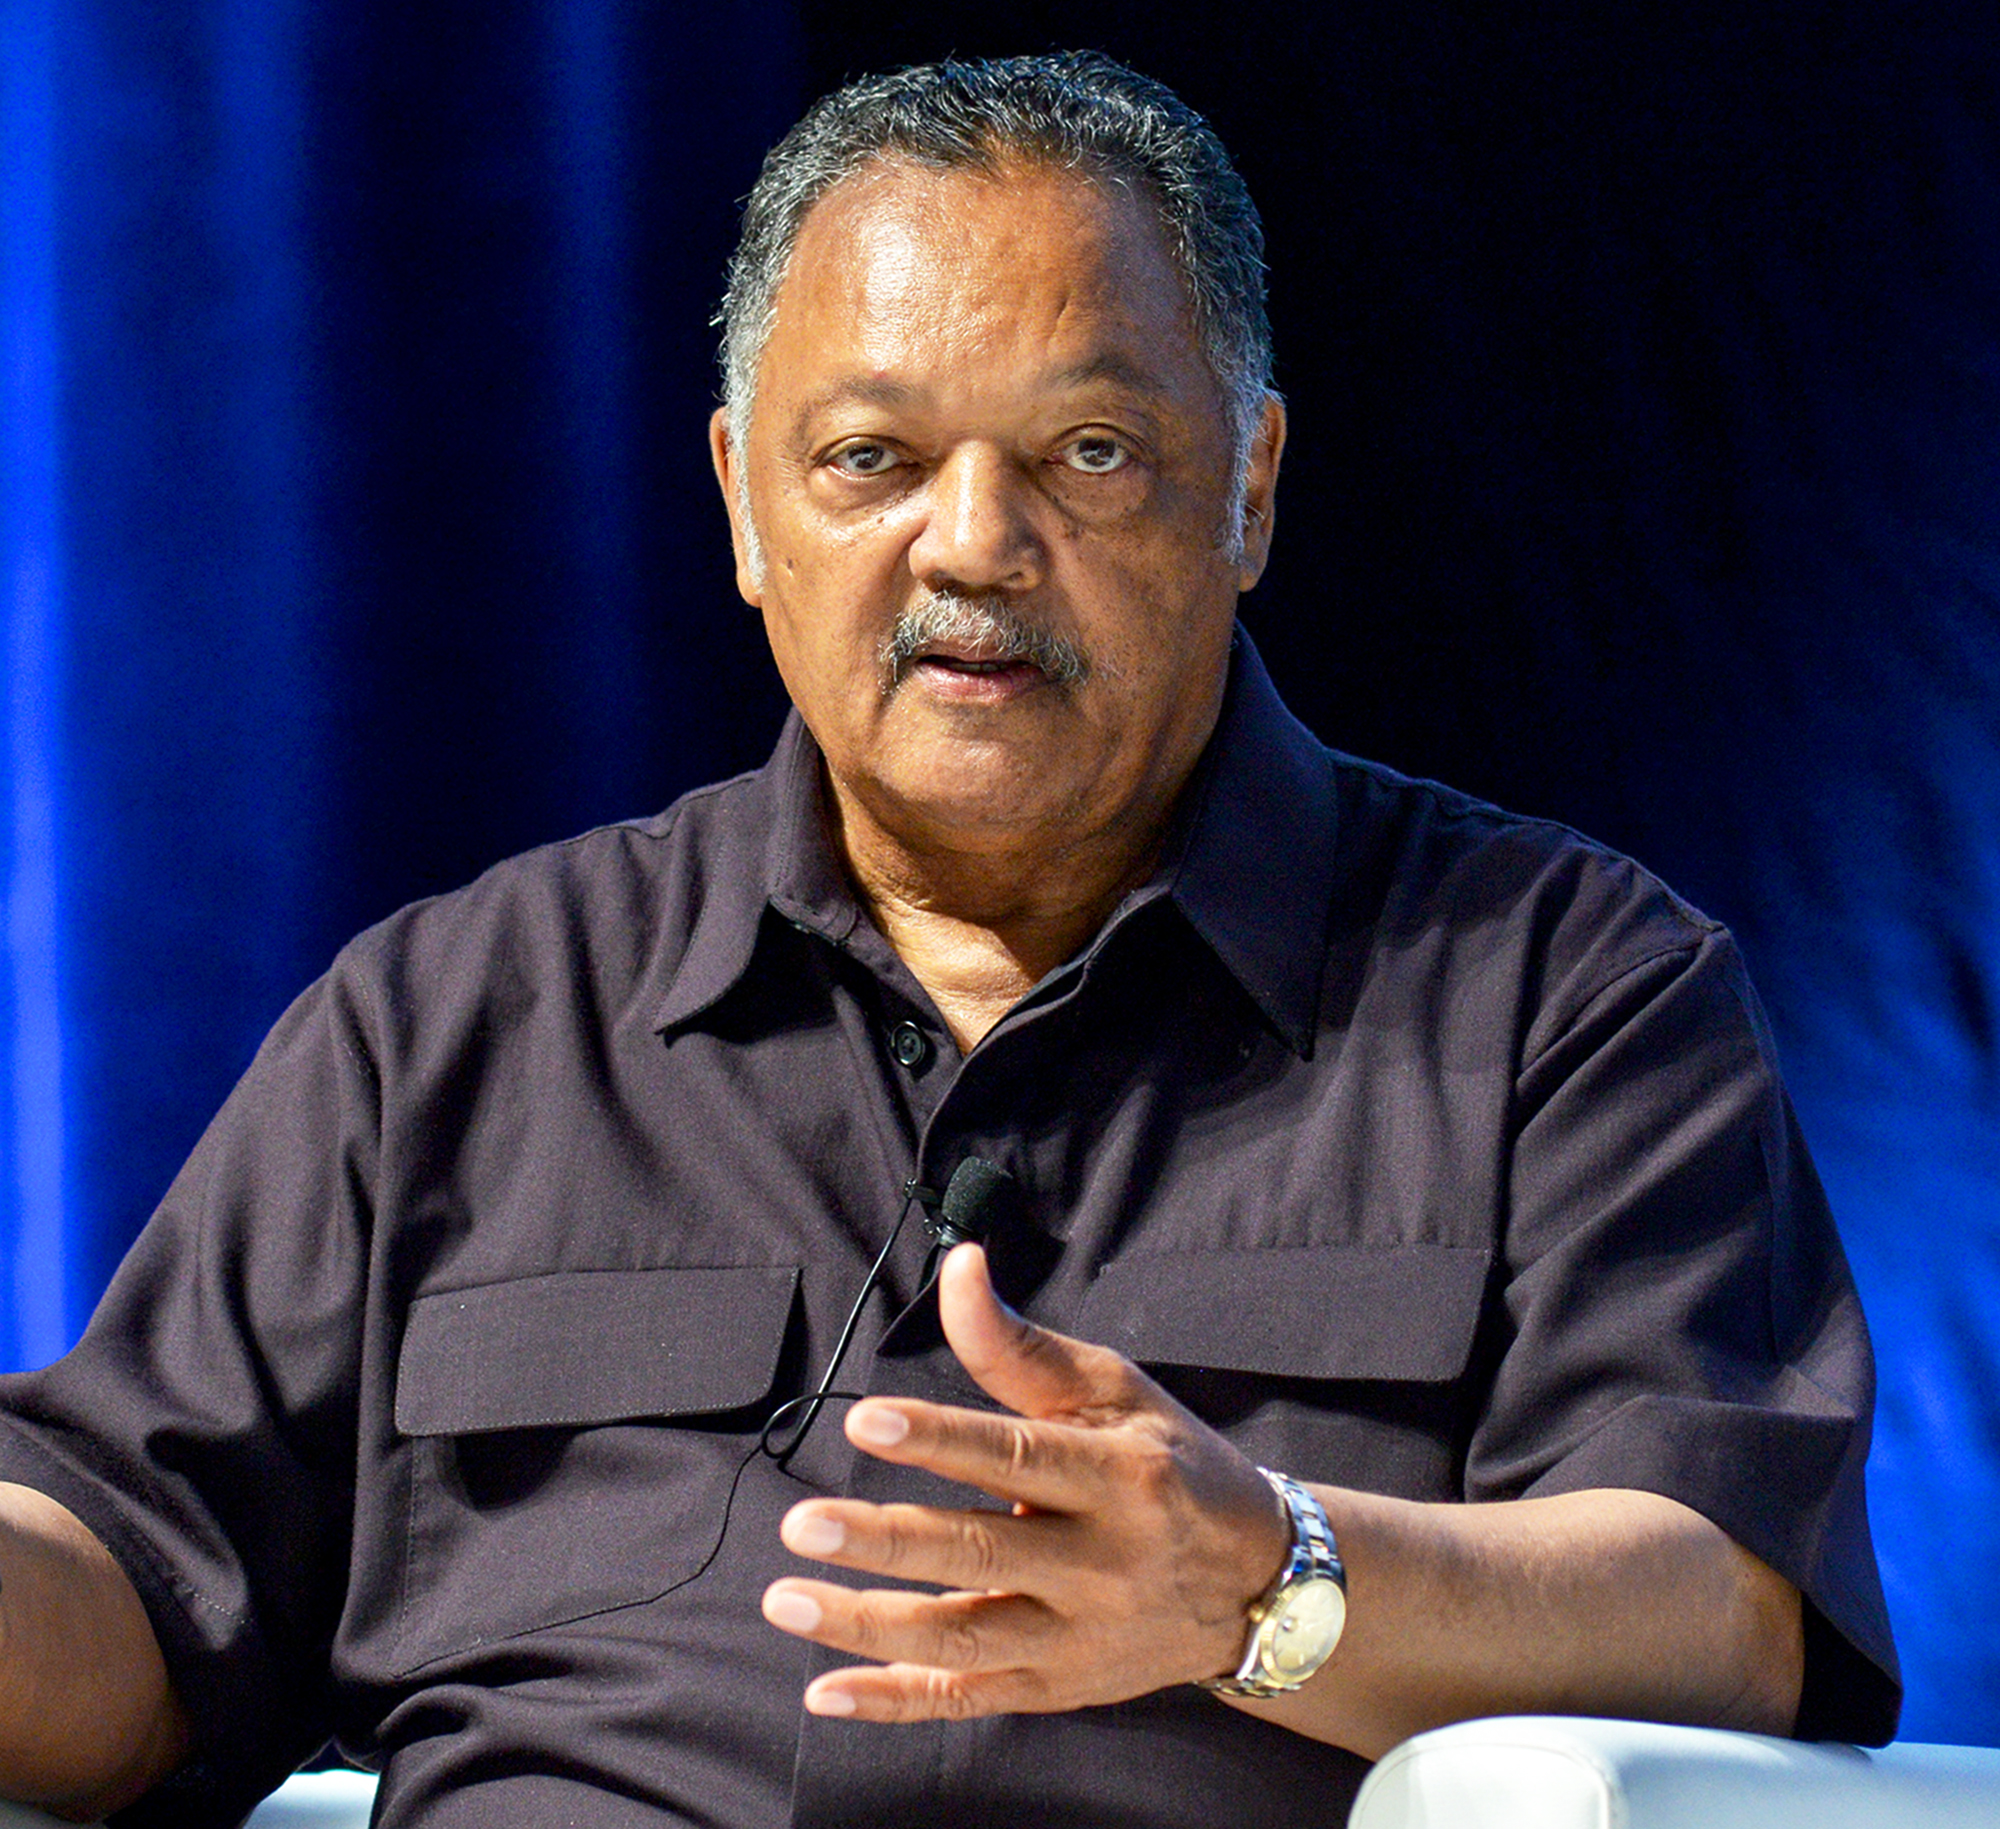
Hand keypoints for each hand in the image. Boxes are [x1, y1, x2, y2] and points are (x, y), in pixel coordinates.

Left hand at [761, 1242, 1288, 1720]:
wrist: (1255, 1582)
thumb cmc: (1171, 1464)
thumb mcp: (1115, 1390)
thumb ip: (1021, 1345)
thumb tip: (959, 1267)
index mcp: (1121, 1476)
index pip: (1019, 1455)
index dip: (941, 1438)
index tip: (867, 1421)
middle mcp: (1104, 1563)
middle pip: (981, 1553)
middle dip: (885, 1541)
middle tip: (802, 1524)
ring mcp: (1080, 1636)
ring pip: (965, 1637)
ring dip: (868, 1625)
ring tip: (786, 1598)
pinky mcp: (1059, 1687)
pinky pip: (968, 1699)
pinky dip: (895, 1701)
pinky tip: (827, 1690)